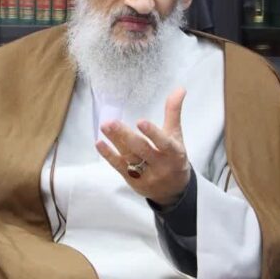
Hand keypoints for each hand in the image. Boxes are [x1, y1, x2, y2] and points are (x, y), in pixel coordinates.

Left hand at [95, 87, 190, 206]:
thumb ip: (173, 112)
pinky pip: (119, 167)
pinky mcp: (133, 181)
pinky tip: (99, 143)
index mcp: (173, 153)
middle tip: (111, 122)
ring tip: (104, 127)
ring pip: (129, 158)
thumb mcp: (176, 135)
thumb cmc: (174, 156)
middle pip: (142, 150)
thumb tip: (180, 88)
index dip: (152, 133)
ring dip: (115, 142)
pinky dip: (109, 156)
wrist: (173, 190)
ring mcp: (146, 175)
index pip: (163, 143)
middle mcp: (160, 165)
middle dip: (126, 137)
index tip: (140, 122)